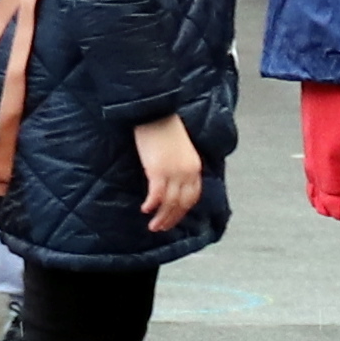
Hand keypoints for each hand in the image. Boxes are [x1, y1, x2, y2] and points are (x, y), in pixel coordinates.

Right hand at [134, 111, 203, 232]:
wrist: (155, 112)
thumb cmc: (164, 127)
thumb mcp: (179, 149)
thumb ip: (179, 166)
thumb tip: (171, 181)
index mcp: (194, 167)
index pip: (193, 196)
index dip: (183, 210)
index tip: (174, 218)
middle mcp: (187, 172)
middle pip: (182, 204)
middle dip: (172, 218)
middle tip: (161, 228)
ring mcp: (173, 173)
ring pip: (170, 203)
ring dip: (162, 217)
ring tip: (153, 226)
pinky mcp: (158, 171)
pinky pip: (156, 195)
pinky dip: (151, 205)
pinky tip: (145, 209)